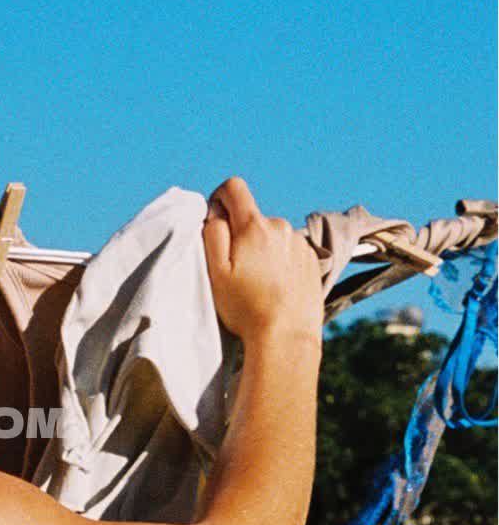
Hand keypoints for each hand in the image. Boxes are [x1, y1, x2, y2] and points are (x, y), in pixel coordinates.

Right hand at [203, 177, 322, 342]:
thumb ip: (212, 233)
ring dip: (261, 251)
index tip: (216, 223)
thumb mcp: (216, 271)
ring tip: (258, 283)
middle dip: (240, 235)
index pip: (234, 187)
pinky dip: (279, 263)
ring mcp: (300, 244)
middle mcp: (281, 227)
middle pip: (252, 218)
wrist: (287, 336)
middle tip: (236, 270)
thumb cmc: (246, 306)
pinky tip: (276, 287)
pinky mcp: (312, 261)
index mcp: (255, 226)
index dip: (219, 199)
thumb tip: (216, 212)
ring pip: (271, 236)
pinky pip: (289, 251)